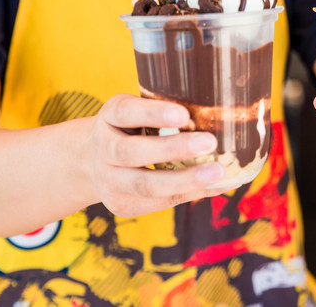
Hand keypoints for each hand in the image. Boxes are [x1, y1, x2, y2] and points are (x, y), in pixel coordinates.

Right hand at [84, 94, 234, 216]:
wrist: (93, 161)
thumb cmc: (132, 128)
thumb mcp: (139, 111)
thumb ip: (166, 112)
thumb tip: (221, 114)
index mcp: (110, 117)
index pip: (126, 112)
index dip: (153, 113)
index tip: (183, 114)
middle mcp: (104, 149)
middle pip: (132, 152)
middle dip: (173, 149)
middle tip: (210, 142)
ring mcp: (109, 180)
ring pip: (145, 185)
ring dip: (185, 180)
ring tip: (218, 173)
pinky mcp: (122, 205)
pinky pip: (158, 202)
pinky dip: (190, 193)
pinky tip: (215, 186)